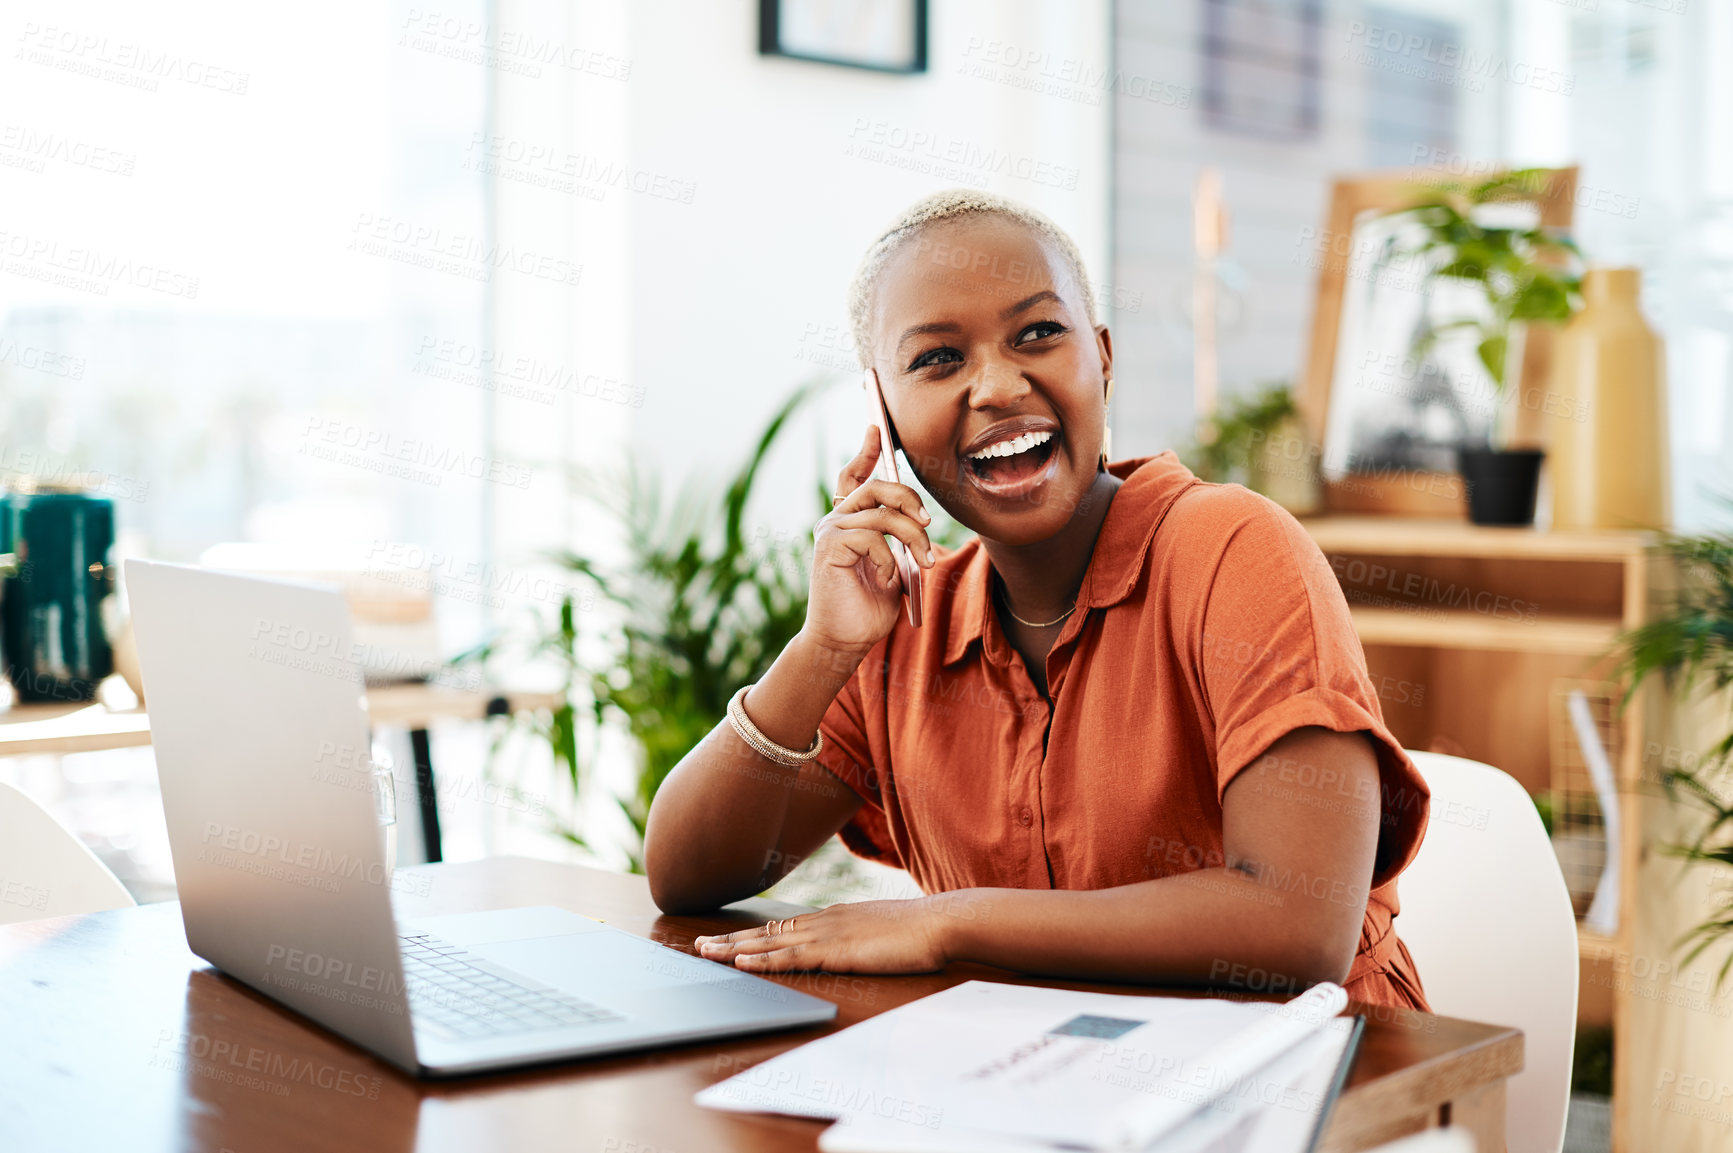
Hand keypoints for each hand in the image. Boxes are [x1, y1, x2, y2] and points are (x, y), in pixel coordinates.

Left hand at [693, 897, 949, 974]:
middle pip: (766, 932)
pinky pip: (791, 957)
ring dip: (734, 949)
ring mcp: (828, 934)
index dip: (752, 934)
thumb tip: (852, 946)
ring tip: (704, 954)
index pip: (783, 928)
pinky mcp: (836, 952)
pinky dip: (763, 959)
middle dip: (730, 939)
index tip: (727, 939)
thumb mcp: (881, 931)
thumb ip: (860, 937)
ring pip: (769, 943)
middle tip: (697, 946)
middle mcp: (823, 921)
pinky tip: (741, 960)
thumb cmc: (919, 931)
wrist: (940, 922)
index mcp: (833, 917)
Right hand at [802, 426, 936, 654]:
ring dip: (912, 536)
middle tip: (929, 524)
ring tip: (922, 561)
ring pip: (882, 511)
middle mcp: (836, 520)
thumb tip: (920, 519)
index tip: (876, 428)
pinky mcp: (829, 544)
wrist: (845, 639)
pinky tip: (889, 578)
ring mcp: (830, 529)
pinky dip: (890, 557)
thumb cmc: (870, 606)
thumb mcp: (895, 566)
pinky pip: (873, 536)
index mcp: (850, 522)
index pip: (854, 477)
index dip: (866, 451)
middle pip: (877, 486)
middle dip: (910, 499)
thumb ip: (899, 539)